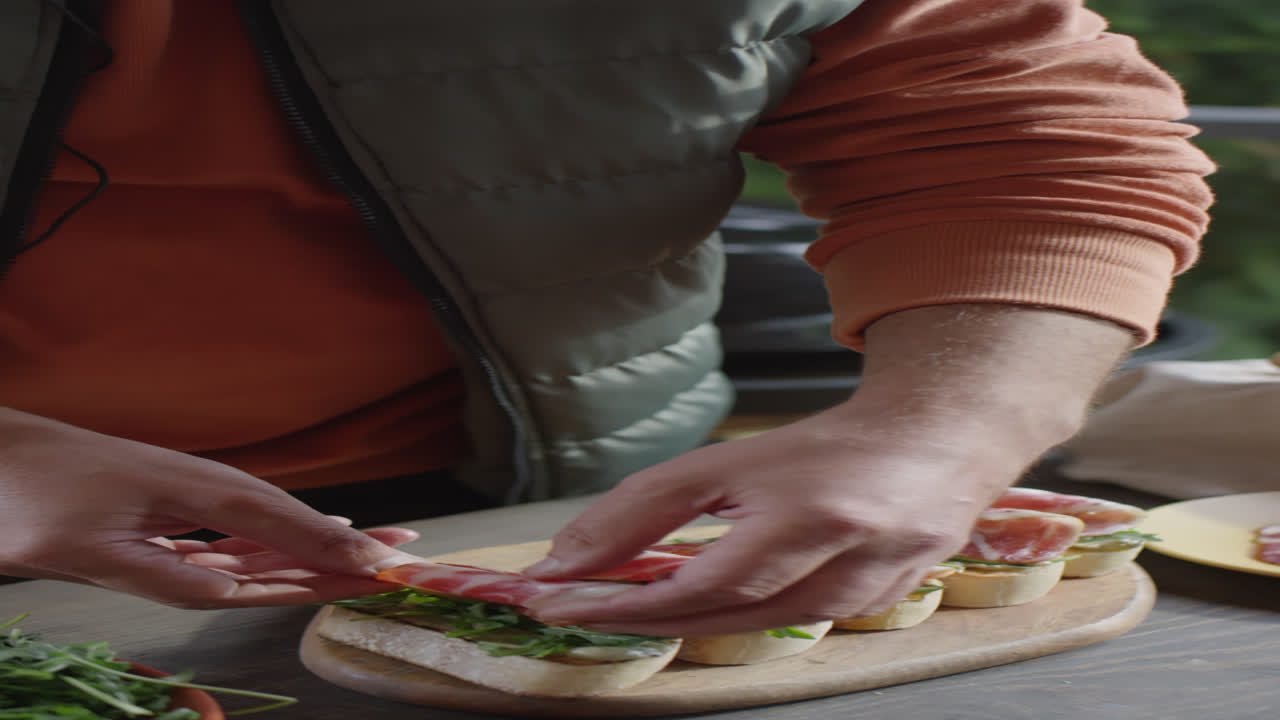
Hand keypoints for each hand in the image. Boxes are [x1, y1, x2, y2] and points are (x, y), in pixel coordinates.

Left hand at [0, 408, 422, 607]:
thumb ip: (167, 576)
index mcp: (196, 494)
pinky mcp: (175, 509)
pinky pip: (243, 535)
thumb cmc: (30, 497)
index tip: (385, 567)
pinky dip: (281, 546)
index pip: (285, 528)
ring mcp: (193, 499)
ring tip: (378, 552)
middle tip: (411, 556)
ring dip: (325, 546)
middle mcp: (207, 493)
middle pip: (294, 526)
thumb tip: (234, 595)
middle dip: (350, 544)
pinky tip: (304, 550)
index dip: (335, 551)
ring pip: (275, 531)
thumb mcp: (88, 550)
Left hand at [523, 305, 1133, 635]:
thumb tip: (570, 558)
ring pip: (744, 631)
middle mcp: (839, 569)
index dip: (618, 601)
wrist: (936, 445)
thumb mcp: (731, 462)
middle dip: (631, 617)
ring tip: (611, 606)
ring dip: (671, 624)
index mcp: (807, 520)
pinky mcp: (870, 615)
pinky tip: (687, 610)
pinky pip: (778, 629)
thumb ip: (650, 507)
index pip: (692, 584)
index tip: (551, 599)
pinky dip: (724, 622)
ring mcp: (862, 600)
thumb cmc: (831, 450)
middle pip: (714, 616)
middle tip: (564, 607)